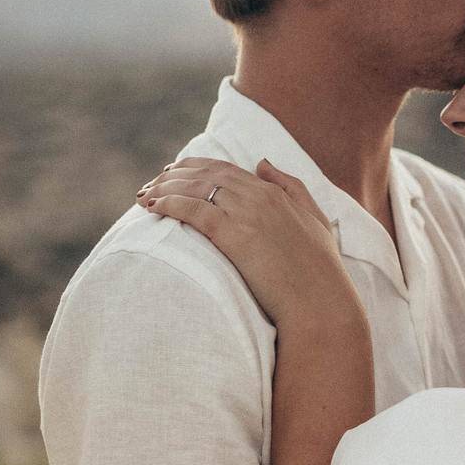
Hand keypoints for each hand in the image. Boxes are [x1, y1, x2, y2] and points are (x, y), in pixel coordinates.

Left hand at [136, 156, 359, 328]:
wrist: (320, 302)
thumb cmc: (321, 269)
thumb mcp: (315, 219)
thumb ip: (291, 186)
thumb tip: (262, 162)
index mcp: (274, 192)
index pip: (225, 169)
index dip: (195, 167)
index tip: (173, 172)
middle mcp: (258, 196)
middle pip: (205, 174)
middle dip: (173, 175)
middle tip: (151, 183)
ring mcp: (246, 214)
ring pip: (196, 188)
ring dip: (165, 188)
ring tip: (144, 196)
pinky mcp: (235, 235)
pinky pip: (194, 210)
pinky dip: (170, 204)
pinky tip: (154, 207)